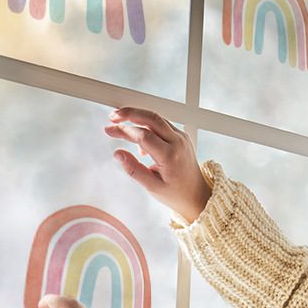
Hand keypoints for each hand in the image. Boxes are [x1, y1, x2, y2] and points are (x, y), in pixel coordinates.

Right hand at [105, 107, 211, 223]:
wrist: (196, 194)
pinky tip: (136, 136)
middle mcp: (178, 142)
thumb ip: (134, 170)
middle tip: (112, 116)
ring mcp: (181, 137)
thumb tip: (118, 154)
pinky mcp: (181, 135)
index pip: (144, 136)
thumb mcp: (152, 186)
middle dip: (130, 114)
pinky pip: (161, 124)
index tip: (110, 130)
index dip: (125, 131)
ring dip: (137, 116)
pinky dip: (146, 125)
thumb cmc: (175, 193)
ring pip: (156, 118)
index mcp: (171, 156)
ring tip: (119, 121)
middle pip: (151, 118)